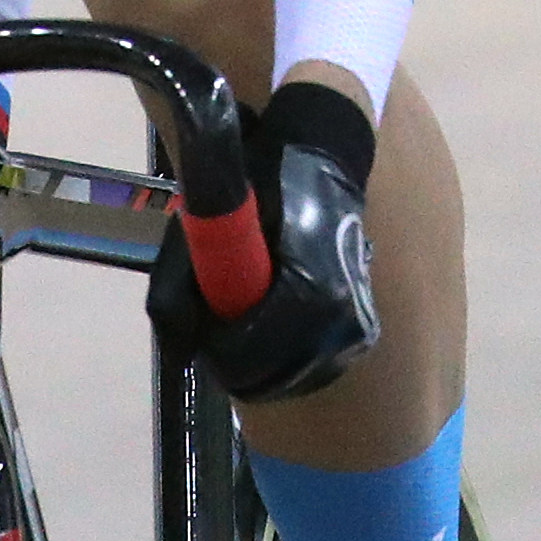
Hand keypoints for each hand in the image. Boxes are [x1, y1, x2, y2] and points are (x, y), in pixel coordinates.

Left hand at [151, 79, 381, 401]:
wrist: (327, 161)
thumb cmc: (261, 187)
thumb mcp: (202, 225)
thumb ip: (178, 290)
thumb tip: (179, 351)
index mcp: (310, 291)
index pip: (246, 358)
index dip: (217, 344)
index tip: (210, 314)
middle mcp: (342, 322)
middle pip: (267, 379)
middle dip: (235, 355)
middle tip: (226, 312)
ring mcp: (357, 332)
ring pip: (286, 379)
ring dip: (260, 360)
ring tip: (256, 307)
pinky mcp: (363, 336)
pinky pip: (308, 369)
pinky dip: (285, 357)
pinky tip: (282, 316)